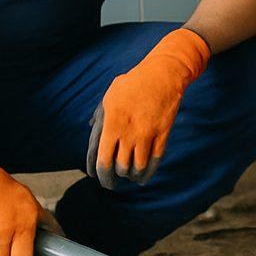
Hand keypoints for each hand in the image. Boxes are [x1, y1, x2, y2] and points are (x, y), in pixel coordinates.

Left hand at [87, 28, 211, 188]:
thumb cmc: (133, 84)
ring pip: (137, 168)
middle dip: (113, 178)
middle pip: (119, 168)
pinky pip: (154, 161)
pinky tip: (142, 177)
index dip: (99, 173)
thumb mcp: (110, 97)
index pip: (102, 160)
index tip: (98, 178)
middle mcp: (129, 132)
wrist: (163, 75)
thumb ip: (101, 116)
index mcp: (112, 124)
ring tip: (127, 175)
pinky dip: (147, 173)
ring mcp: (147, 135)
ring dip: (130, 174)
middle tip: (112, 181)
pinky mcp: (162, 134)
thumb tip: (92, 130)